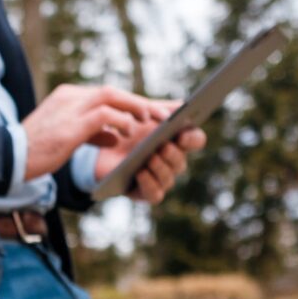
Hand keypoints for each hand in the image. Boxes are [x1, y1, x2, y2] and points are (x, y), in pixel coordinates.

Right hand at [22, 85, 153, 179]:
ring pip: (112, 97)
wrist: (9, 158)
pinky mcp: (70, 126)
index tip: (154, 110)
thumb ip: (90, 132)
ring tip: (155, 120)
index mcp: (67, 97)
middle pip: (113, 92)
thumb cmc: (36, 151)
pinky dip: (120, 121)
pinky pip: (104, 115)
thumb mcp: (65, 137)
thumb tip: (112, 136)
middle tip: (165, 114)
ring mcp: (69, 109)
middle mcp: (69, 97)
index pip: (107, 94)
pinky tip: (129, 131)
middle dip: (141, 103)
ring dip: (136, 107)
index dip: (132, 102)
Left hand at [93, 101, 207, 204]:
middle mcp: (173, 162)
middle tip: (163, 146)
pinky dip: (149, 184)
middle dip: (173, 154)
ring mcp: (160, 179)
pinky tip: (140, 173)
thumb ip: (160, 109)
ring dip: (160, 168)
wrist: (102, 148)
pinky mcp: (145, 192)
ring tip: (150, 158)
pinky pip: (155, 194)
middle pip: (181, 161)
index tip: (182, 134)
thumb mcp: (141, 115)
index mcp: (177, 141)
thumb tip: (180, 104)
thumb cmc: (127, 129)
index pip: (195, 140)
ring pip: (169, 178)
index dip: (192, 138)